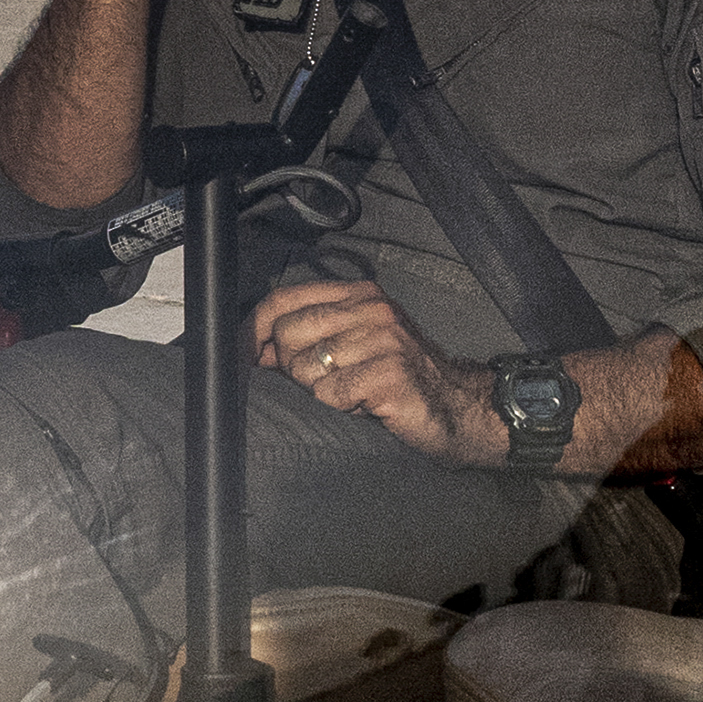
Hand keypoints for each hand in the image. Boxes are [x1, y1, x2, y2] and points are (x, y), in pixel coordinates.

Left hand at [252, 276, 498, 465]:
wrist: (459, 405)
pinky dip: (341, 407)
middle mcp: (371, 308)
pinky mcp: (389, 374)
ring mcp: (383, 339)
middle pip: (287, 333)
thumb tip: (250, 348)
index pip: (283, 299)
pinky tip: (365, 404)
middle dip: (290, 367)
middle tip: (323, 381)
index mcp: (359, 294)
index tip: (243, 356)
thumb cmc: (400, 377)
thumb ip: (309, 337)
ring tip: (351, 392)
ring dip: (319, 390)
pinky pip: (330, 394)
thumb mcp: (357, 343)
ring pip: (305, 368)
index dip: (252, 329)